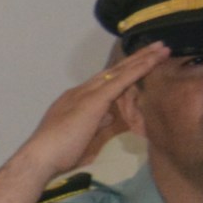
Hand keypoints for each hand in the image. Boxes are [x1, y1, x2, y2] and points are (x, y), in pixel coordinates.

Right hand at [24, 44, 168, 174]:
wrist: (41, 156)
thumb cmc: (57, 154)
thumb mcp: (81, 136)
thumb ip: (95, 124)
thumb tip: (107, 117)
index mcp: (75, 101)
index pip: (103, 82)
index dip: (122, 72)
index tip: (138, 63)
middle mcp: (79, 92)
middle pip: (113, 71)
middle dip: (135, 58)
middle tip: (155, 46)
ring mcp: (86, 93)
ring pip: (119, 71)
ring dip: (142, 58)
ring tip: (161, 47)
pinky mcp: (95, 99)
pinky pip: (122, 80)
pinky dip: (139, 68)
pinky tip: (154, 60)